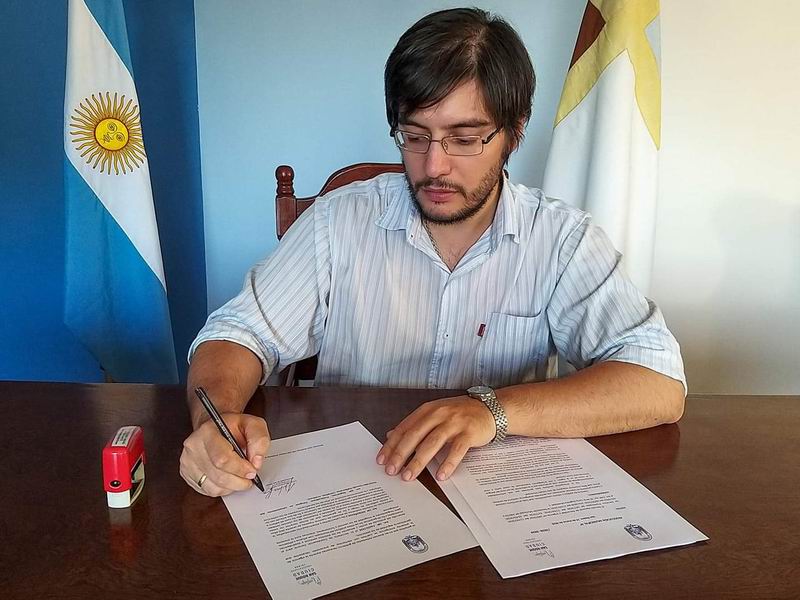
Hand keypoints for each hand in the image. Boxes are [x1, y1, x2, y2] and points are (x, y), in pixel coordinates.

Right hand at [180, 413, 269, 496]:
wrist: (217, 428)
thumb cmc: (234, 427)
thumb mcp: (253, 424)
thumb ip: (259, 440)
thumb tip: (256, 462)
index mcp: (207, 431)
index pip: (222, 459)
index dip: (240, 469)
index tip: (252, 471)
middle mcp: (193, 446)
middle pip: (219, 476)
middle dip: (239, 480)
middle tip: (249, 476)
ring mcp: (187, 461)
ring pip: (213, 487)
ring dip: (232, 486)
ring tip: (239, 476)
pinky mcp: (187, 474)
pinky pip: (208, 491)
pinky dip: (223, 489)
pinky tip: (228, 478)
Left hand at [376, 396, 494, 481]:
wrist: (490, 409)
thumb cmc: (460, 413)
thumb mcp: (435, 414)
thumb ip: (415, 424)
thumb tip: (391, 436)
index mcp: (428, 410)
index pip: (405, 428)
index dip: (392, 444)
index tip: (382, 459)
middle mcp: (439, 414)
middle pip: (415, 435)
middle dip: (401, 454)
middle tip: (391, 470)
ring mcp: (454, 423)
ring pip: (432, 443)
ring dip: (419, 461)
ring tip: (409, 476)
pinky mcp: (469, 433)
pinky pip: (457, 450)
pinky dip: (447, 463)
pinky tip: (440, 475)